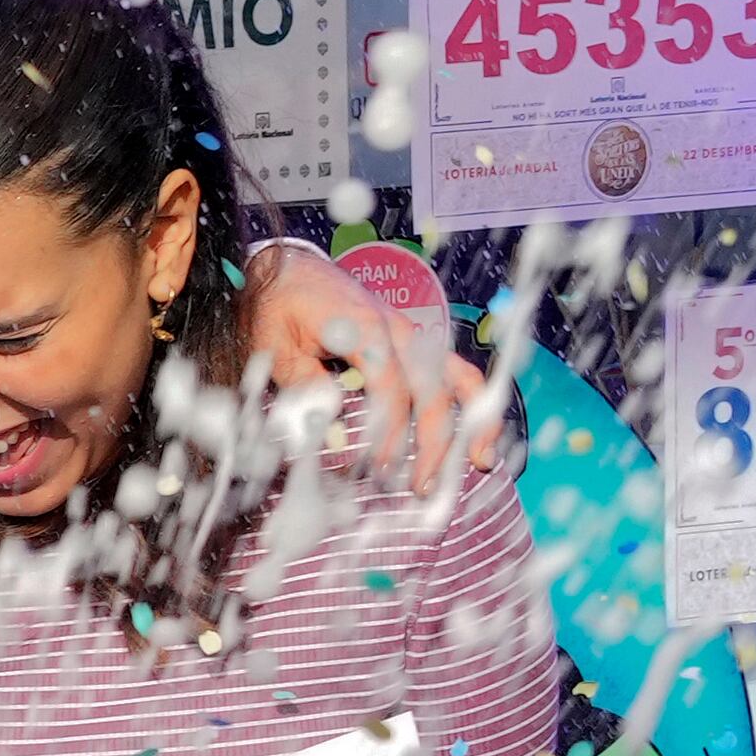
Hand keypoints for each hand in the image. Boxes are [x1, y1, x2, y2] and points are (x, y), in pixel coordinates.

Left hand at [238, 239, 485, 498]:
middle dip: (434, 442)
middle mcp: (399, 329)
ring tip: (480, 462)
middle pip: (431, 389)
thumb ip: (304, 386)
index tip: (376, 468)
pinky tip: (474, 436)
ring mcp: (413, 334)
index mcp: (364, 328)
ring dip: (472, 421)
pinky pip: (454, 372)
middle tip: (422, 488)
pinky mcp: (415, 342)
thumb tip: (333, 431)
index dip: (387, 432)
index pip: (389, 387)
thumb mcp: (276, 347)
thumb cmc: (279, 308)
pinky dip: (467, 404)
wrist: (290, 268)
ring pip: (458, 378)